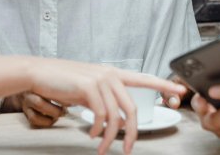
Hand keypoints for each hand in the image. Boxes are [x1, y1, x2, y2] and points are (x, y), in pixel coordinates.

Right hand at [27, 59, 185, 154]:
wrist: (39, 73)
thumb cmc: (63, 82)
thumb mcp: (89, 90)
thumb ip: (104, 99)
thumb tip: (116, 119)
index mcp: (113, 74)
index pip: (144, 79)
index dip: (163, 86)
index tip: (180, 91)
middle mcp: (110, 75)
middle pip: (132, 109)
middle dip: (132, 133)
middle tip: (129, 150)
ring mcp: (100, 79)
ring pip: (116, 116)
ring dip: (110, 137)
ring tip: (102, 148)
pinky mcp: (89, 86)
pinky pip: (101, 115)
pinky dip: (97, 130)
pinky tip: (91, 135)